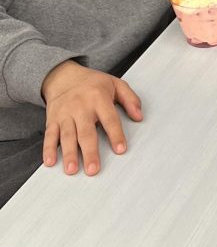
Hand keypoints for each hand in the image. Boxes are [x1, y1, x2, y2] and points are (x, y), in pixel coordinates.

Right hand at [41, 61, 142, 176]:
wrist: (63, 76)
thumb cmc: (92, 83)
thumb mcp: (115, 84)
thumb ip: (130, 99)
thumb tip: (139, 116)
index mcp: (99, 99)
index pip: (109, 119)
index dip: (115, 134)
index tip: (120, 149)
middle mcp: (81, 107)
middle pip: (86, 132)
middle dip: (89, 152)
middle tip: (93, 169)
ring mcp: (65, 114)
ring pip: (67, 136)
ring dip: (69, 154)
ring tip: (72, 170)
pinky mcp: (52, 119)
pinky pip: (50, 135)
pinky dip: (48, 149)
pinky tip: (50, 161)